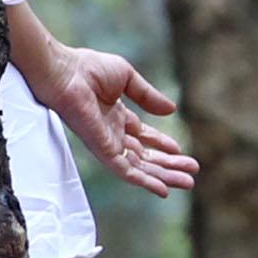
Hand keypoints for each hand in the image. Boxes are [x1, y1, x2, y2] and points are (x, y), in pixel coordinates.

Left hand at [38, 45, 194, 197]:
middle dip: (169, 165)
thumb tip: (171, 110)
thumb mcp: (127, 78)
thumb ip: (148, 96)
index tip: (179, 151)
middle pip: (145, 156)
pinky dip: (145, 181)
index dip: (162, 145)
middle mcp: (112, 133)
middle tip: (192, 173)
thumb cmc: (88, 69)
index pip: (143, 136)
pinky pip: (125, 172)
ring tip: (188, 183)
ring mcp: (107, 143)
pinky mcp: (102, 150)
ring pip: (140, 167)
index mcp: (116, 116)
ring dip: (164, 176)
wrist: (65, 72)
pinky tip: (162, 189)